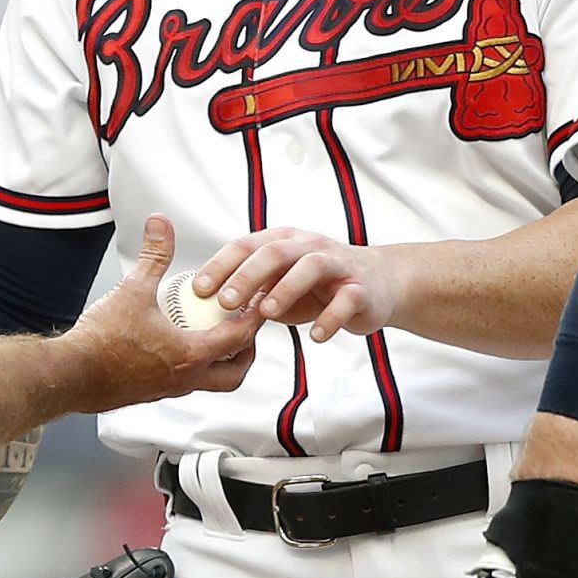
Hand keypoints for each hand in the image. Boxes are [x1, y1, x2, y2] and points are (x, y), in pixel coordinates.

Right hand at [62, 215, 257, 409]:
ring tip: (216, 337)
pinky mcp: (151, 393)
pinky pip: (185, 383)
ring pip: (211, 382)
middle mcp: (186, 378)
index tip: (260, 304)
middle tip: (246, 329)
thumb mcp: (133, 289)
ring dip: (221, 362)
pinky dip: (194, 367)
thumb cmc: (101, 341)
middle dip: (247, 351)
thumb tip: (161, 225)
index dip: (254, 319)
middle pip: (235, 372)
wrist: (70, 374)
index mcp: (191, 354)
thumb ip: (154, 255)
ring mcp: (169, 390)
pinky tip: (178, 347)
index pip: (239, 338)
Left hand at [191, 227, 410, 342]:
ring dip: (286, 289)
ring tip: (267, 313)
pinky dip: (331, 317)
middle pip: (275, 252)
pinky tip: (316, 335)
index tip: (199, 289)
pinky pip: (346, 300)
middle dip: (247, 276)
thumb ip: (251, 292)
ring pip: (310, 267)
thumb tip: (207, 310)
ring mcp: (337, 265)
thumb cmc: (319, 285)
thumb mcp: (280, 283)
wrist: (377, 283)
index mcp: (283, 242)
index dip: (221, 265)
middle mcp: (309, 247)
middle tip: (226, 301)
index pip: (246, 246)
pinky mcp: (361, 288)